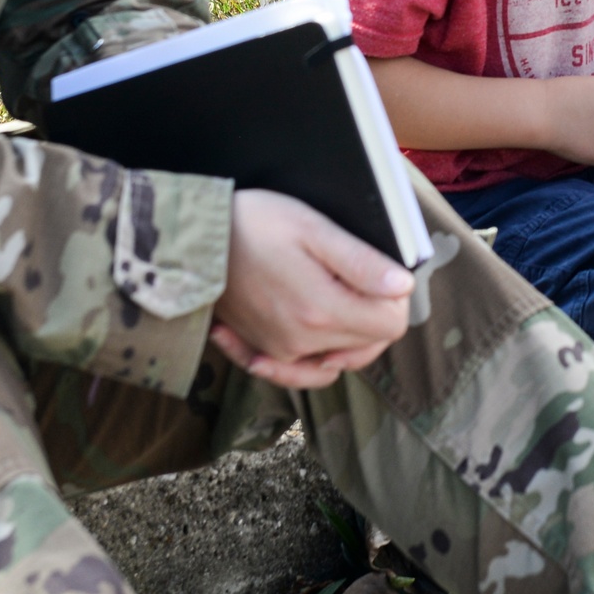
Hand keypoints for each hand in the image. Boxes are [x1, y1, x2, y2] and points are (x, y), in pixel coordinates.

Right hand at [210, 190, 414, 389]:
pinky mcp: (260, 350)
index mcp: (323, 311)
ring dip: (348, 334)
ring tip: (335, 293)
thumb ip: (360, 262)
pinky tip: (309, 331)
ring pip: (339, 359)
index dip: (394, 295)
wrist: (190, 240)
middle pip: (368, 344)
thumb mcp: (313, 228)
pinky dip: (312, 356)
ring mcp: (279, 351)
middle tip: (353, 273)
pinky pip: (300, 370)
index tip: (378, 269)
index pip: (392, 325)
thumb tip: (402, 286)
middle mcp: (303, 342)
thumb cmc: (253, 223)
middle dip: (373, 312)